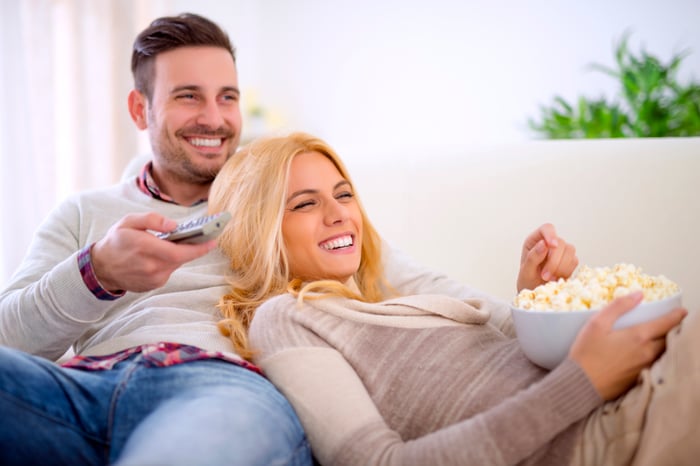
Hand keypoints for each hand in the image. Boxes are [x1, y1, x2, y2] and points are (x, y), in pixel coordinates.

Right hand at [91, 212, 217, 291]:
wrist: (101, 268)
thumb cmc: (116, 241)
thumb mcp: (128, 222)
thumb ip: (152, 219)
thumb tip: (174, 225)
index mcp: (144, 247)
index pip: (178, 251)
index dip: (198, 248)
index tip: (213, 241)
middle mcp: (150, 266)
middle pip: (181, 258)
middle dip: (194, 248)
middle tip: (206, 237)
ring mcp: (152, 278)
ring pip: (176, 264)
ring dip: (180, 254)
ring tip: (182, 242)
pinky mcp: (153, 285)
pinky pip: (169, 271)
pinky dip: (170, 262)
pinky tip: (164, 255)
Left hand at [517, 223, 577, 291]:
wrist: (535, 292)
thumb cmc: (527, 280)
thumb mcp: (526, 271)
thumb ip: (533, 257)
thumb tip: (544, 244)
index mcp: (535, 240)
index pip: (547, 229)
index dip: (551, 235)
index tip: (552, 245)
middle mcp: (549, 243)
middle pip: (560, 242)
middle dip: (554, 261)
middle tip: (544, 276)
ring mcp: (561, 251)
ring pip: (570, 250)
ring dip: (561, 267)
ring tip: (549, 278)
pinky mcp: (570, 260)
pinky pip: (574, 261)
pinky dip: (566, 271)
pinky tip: (556, 278)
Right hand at [569, 291, 686, 399]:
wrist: (581, 385)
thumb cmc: (586, 353)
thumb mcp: (597, 324)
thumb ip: (618, 306)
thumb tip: (639, 294)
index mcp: (638, 337)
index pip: (666, 323)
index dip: (677, 315)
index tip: (682, 311)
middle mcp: (647, 353)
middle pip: (669, 339)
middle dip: (673, 330)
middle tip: (672, 323)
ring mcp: (644, 367)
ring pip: (663, 352)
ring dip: (666, 343)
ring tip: (663, 337)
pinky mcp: (638, 378)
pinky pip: (654, 364)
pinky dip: (657, 355)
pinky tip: (648, 354)